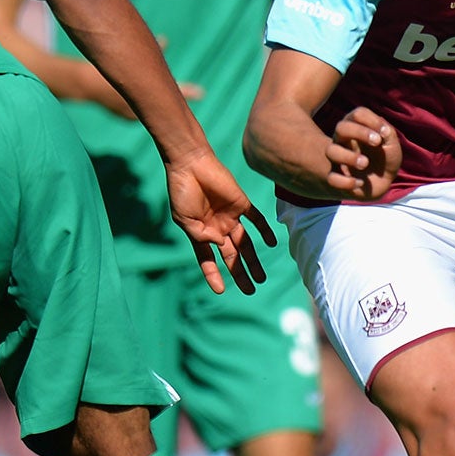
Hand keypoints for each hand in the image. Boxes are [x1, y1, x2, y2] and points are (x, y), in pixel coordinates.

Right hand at [166, 150, 276, 295]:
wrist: (191, 164)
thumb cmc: (183, 192)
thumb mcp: (184, 219)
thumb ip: (200, 235)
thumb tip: (221, 245)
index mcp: (200, 234)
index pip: (208, 260)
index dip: (213, 275)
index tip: (220, 291)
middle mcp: (217, 228)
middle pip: (232, 256)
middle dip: (240, 273)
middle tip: (251, 289)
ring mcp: (230, 217)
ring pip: (246, 243)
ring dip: (253, 260)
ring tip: (261, 277)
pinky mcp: (241, 203)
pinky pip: (256, 220)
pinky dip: (265, 231)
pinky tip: (272, 244)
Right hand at [325, 106, 402, 200]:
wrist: (382, 182)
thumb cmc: (385, 158)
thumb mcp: (392, 145)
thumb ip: (388, 134)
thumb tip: (383, 129)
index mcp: (357, 128)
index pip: (357, 114)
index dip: (371, 120)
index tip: (385, 133)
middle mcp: (344, 141)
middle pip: (341, 127)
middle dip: (359, 132)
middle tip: (377, 142)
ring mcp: (338, 159)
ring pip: (331, 151)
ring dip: (349, 156)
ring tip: (365, 163)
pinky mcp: (337, 177)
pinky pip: (332, 178)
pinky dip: (345, 181)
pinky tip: (360, 183)